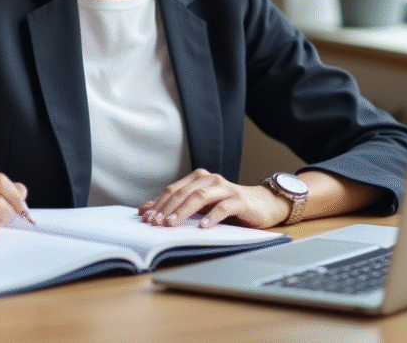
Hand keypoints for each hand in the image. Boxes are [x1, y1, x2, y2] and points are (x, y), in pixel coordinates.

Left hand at [137, 168, 290, 229]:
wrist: (262, 204)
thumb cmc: (227, 206)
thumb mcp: (200, 206)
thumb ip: (176, 206)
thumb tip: (144, 210)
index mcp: (198, 179)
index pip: (173, 190)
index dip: (159, 204)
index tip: (147, 219)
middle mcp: (210, 180)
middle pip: (183, 193)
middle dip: (167, 209)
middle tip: (156, 224)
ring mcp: (225, 188)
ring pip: (200, 197)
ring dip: (183, 211)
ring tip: (172, 224)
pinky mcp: (239, 200)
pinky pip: (223, 207)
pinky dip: (211, 217)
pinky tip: (202, 227)